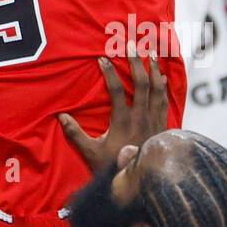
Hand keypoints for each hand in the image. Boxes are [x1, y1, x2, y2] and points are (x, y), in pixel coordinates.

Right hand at [58, 47, 168, 172]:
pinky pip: (165, 102)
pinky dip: (163, 87)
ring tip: (151, 53)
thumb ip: (75, 134)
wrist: (141, 182)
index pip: (117, 91)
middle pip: (142, 84)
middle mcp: (142, 118)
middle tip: (132, 44)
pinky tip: (163, 77)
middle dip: (136, 62)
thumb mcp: (90, 152)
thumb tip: (61, 116)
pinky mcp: (163, 126)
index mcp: (123, 121)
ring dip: (154, 70)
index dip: (110, 73)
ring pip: (157, 90)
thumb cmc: (114, 167)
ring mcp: (155, 121)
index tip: (102, 59)